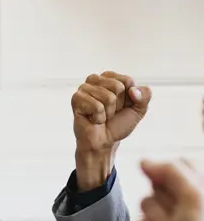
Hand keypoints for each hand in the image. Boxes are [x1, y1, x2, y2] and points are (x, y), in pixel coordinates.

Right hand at [72, 71, 150, 190]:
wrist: (103, 142)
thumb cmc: (117, 124)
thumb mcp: (138, 109)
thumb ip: (145, 96)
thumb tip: (133, 90)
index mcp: (109, 77)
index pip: (127, 80)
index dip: (128, 97)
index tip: (120, 107)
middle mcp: (94, 80)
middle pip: (117, 87)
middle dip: (117, 105)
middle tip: (109, 113)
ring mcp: (83, 88)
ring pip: (108, 97)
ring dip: (108, 112)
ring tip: (100, 117)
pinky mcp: (76, 99)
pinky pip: (97, 106)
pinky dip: (99, 117)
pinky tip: (93, 120)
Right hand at [136, 160, 203, 220]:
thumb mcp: (195, 199)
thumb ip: (172, 173)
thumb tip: (144, 161)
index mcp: (203, 197)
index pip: (181, 167)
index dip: (171, 174)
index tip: (174, 186)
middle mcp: (188, 208)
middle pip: (160, 184)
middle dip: (165, 202)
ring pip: (147, 203)